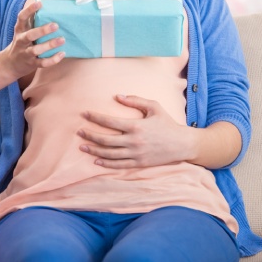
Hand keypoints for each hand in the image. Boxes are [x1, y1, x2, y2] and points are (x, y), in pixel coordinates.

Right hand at [2, 0, 65, 79]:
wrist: (10, 64)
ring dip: (49, 45)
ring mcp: (26, 53)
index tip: (40, 3)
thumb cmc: (22, 42)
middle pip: (30, 35)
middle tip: (55, 25)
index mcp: (20, 30)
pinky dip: (52, 59)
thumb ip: (32, 20)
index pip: (22, 17)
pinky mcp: (31, 64)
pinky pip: (42, 63)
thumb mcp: (23, 30)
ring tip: (62, 40)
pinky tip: (62, 54)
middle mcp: (21, 41)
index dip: (29, 10)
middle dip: (42, 30)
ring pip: (36, 50)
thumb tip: (48, 4)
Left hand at [77, 95, 194, 168]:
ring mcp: (136, 154)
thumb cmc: (167, 123)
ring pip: (110, 154)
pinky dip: (106, 163)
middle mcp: (133, 141)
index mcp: (136, 126)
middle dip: (90, 135)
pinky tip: (96, 161)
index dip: (95, 117)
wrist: (182, 144)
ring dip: (94, 150)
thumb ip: (135, 101)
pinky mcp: (139, 163)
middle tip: (79, 131)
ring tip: (82, 146)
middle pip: (106, 139)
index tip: (84, 114)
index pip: (110, 122)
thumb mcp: (154, 107)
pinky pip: (119, 165)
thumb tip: (118, 96)